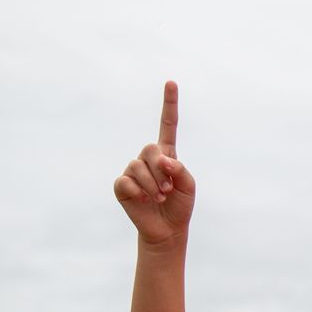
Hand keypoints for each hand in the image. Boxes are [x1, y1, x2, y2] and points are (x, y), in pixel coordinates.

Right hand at [113, 80, 196, 246]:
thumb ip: (180, 169)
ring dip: (152, 185)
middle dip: (161, 171)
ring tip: (159, 198)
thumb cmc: (180, 206)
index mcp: (167, 154)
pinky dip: (139, 191)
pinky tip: (144, 200)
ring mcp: (133, 170)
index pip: (167, 125)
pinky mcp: (122, 185)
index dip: (169, 104)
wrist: (167, 229)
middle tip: (168, 190)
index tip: (171, 82)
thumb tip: (162, 158)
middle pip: (150, 148)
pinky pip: (126, 180)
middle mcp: (148, 158)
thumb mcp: (189, 186)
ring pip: (138, 166)